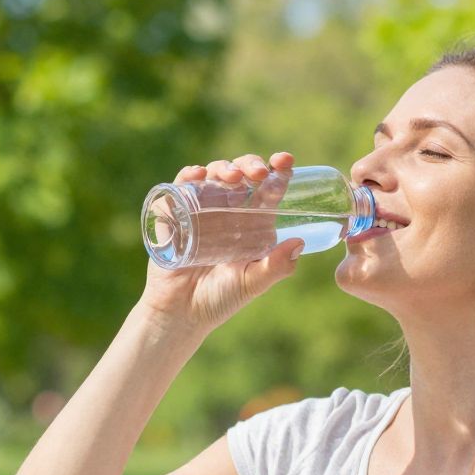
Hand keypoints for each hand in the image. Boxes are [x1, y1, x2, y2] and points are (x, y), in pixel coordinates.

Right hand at [140, 151, 304, 335]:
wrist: (181, 313)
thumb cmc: (220, 299)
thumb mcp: (252, 282)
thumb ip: (276, 266)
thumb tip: (299, 243)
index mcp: (252, 223)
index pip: (267, 190)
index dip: (277, 172)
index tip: (285, 161)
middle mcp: (228, 211)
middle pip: (241, 174)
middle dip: (250, 164)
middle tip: (258, 172)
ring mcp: (201, 210)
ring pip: (214, 175)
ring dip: (224, 168)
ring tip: (233, 177)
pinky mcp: (175, 213)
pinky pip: (180, 186)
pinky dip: (188, 176)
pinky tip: (197, 175)